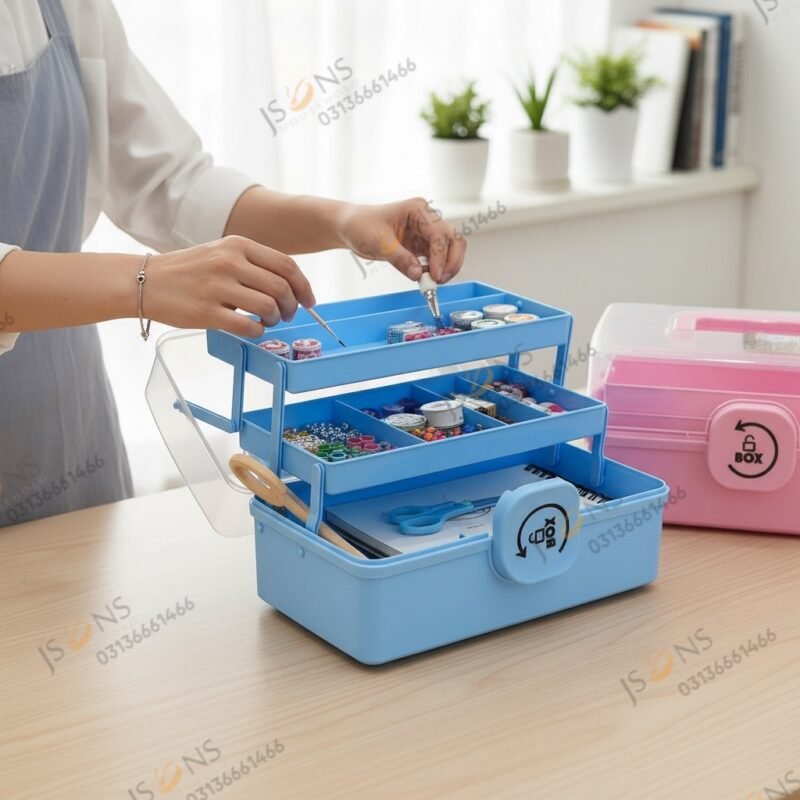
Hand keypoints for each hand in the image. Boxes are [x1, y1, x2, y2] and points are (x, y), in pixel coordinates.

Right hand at [146, 236, 314, 337]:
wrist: (144, 281)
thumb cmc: (188, 271)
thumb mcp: (220, 252)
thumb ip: (252, 263)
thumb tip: (289, 285)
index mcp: (237, 245)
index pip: (286, 265)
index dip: (304, 286)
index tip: (309, 300)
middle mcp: (229, 262)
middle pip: (282, 287)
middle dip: (292, 306)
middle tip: (288, 315)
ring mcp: (218, 287)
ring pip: (268, 306)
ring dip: (275, 319)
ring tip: (268, 321)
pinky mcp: (207, 312)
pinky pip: (248, 326)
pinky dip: (258, 331)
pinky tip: (252, 328)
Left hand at [338, 197, 466, 282]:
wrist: (351, 227)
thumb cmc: (361, 225)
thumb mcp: (378, 242)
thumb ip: (400, 258)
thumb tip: (417, 274)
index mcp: (418, 210)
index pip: (439, 233)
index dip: (441, 256)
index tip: (435, 275)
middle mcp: (426, 219)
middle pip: (453, 239)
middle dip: (451, 261)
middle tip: (441, 280)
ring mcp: (426, 233)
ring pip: (449, 250)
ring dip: (446, 267)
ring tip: (432, 282)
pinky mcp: (422, 246)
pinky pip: (437, 260)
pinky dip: (436, 271)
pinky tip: (426, 279)